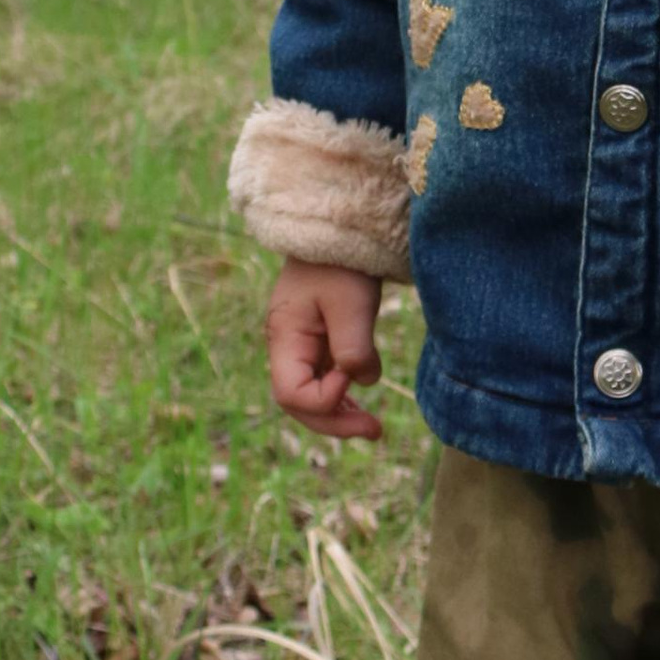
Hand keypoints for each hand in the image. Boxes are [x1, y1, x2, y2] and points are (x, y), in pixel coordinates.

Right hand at [265, 260, 387, 441]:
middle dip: (333, 421)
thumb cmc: (342, 262)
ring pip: (309, 396)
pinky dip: (341, 396)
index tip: (352, 373)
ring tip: (372, 427)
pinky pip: (321, 379)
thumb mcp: (352, 303)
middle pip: (297, 403)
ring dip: (338, 414)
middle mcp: (286, 347)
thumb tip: (363, 382)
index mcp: (284, 337)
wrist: (338, 229)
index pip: (291, 394)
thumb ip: (354, 347)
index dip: (324, 398)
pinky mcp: (317, 340)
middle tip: (375, 430)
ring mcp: (300, 345)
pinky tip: (361, 405)